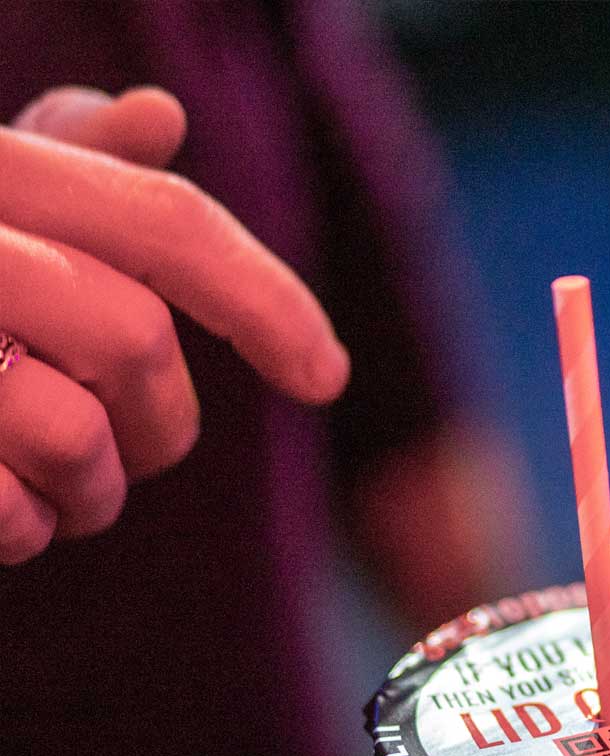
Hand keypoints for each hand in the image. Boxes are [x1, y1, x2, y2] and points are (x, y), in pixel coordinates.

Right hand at [0, 86, 349, 563]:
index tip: (327, 381)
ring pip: (77, 438)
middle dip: (160, 427)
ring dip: (90, 495)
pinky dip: (18, 532)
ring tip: (52, 494)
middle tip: (128, 455)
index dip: (268, 300)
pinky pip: (6, 511)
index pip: (168, 224)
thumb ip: (57, 166)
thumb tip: (158, 116)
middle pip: (135, 344)